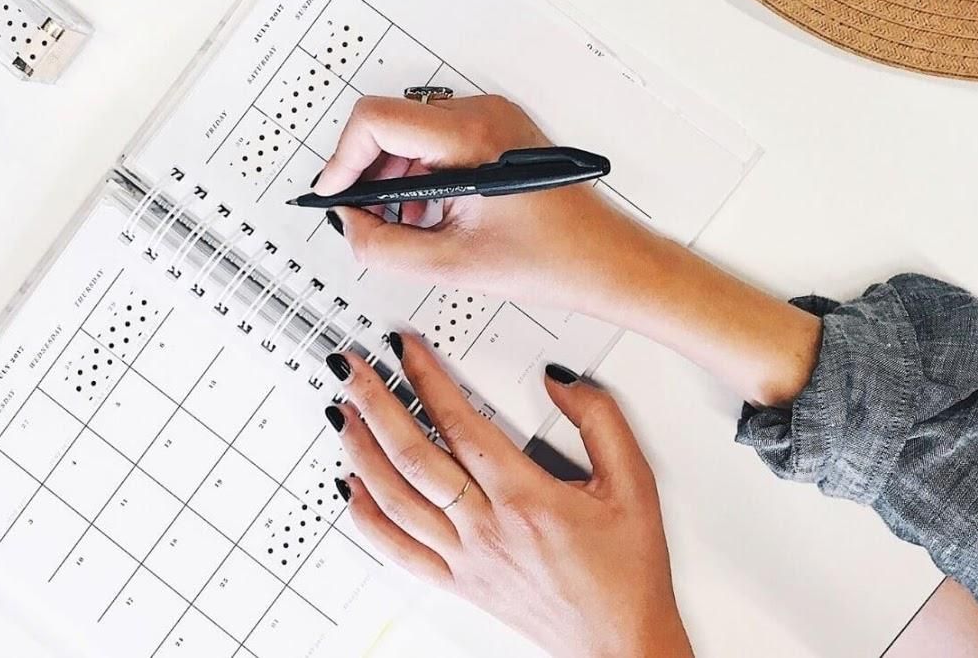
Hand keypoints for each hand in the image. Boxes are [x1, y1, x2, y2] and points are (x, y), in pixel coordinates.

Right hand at [316, 94, 823, 407]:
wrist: (609, 262)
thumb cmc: (554, 261)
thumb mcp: (451, 265)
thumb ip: (382, 246)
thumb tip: (347, 226)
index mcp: (469, 137)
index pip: (375, 120)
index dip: (343, 160)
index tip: (334, 195)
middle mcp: (482, 114)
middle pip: (391, 123)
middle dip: (368, 172)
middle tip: (362, 216)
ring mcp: (494, 118)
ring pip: (413, 132)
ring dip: (394, 176)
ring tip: (403, 224)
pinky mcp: (501, 130)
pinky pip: (439, 139)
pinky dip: (422, 173)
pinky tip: (429, 214)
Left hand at [325, 334, 692, 657]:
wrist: (620, 641)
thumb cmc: (627, 572)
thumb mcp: (635, 483)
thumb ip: (600, 420)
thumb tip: (559, 380)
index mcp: (525, 497)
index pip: (458, 422)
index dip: (425, 378)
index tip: (405, 349)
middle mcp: (486, 528)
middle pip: (412, 455)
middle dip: (375, 402)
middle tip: (352, 367)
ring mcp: (465, 558)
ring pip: (394, 498)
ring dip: (361, 451)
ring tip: (342, 412)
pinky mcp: (458, 583)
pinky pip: (397, 549)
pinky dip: (366, 517)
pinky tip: (351, 488)